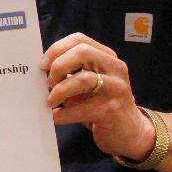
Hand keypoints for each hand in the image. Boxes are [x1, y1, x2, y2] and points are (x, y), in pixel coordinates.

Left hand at [41, 32, 154, 159]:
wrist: (130, 132)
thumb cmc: (102, 104)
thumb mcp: (90, 83)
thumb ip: (72, 72)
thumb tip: (42, 69)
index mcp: (108, 58)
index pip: (80, 40)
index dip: (57, 49)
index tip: (42, 64)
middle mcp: (115, 69)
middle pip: (82, 52)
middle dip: (58, 66)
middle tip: (48, 82)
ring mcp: (116, 89)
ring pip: (82, 79)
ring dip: (59, 90)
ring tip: (50, 101)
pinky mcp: (112, 110)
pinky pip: (81, 109)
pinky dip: (62, 114)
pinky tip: (55, 117)